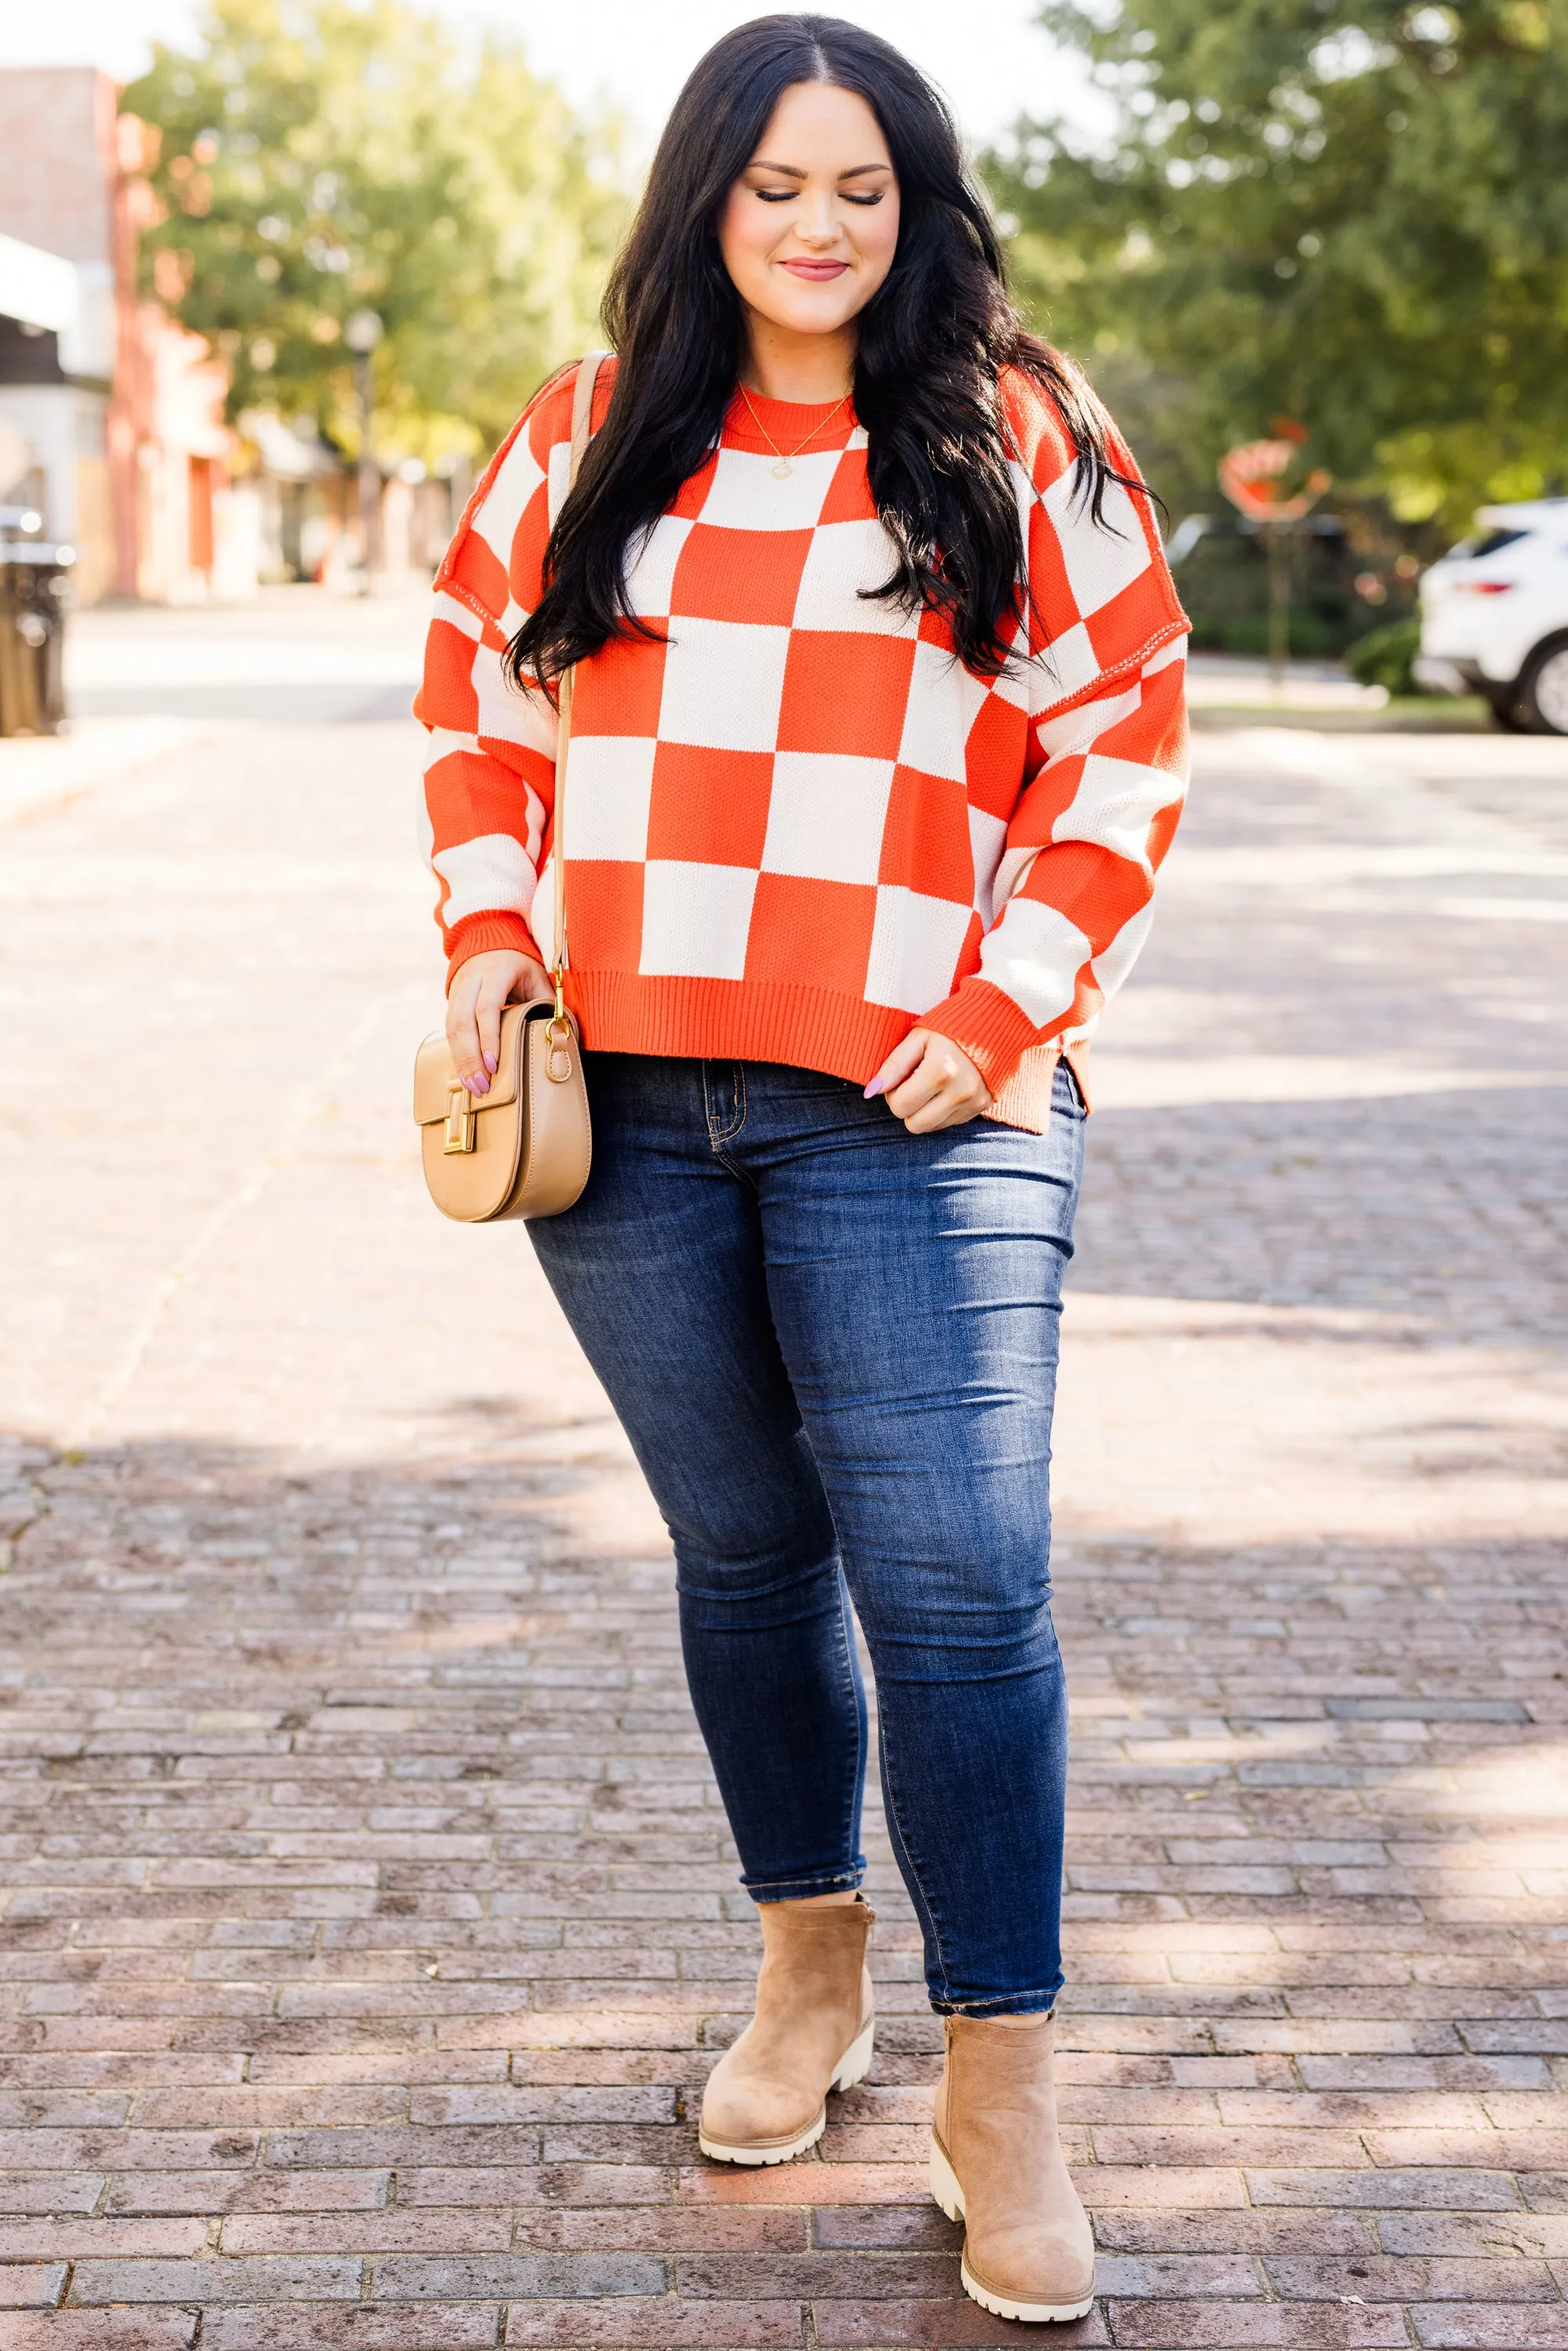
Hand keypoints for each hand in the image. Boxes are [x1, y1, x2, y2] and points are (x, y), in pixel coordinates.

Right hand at [446, 949, 552, 1094]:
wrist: (490, 943)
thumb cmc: (520, 965)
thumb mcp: (537, 977)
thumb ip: (546, 1003)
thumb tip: (562, 1035)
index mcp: (495, 971)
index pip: (487, 1007)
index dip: (489, 1037)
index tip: (494, 1065)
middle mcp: (471, 979)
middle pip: (463, 1022)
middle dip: (471, 1058)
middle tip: (483, 1086)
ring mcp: (457, 990)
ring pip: (451, 1029)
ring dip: (461, 1061)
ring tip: (473, 1087)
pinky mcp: (450, 1001)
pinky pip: (448, 1031)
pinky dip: (456, 1055)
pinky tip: (464, 1075)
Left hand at [865, 1029, 991, 1132]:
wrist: (999, 1021)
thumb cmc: (952, 1025)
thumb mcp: (919, 1036)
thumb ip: (894, 1064)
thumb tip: (871, 1091)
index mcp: (939, 1072)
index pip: (900, 1107)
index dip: (892, 1095)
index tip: (901, 1078)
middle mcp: (958, 1093)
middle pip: (914, 1125)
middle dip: (907, 1107)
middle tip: (912, 1084)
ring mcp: (972, 1103)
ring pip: (931, 1127)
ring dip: (924, 1111)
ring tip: (931, 1085)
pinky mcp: (982, 1107)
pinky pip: (950, 1123)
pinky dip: (942, 1110)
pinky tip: (947, 1088)